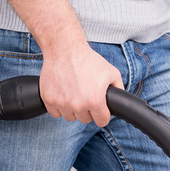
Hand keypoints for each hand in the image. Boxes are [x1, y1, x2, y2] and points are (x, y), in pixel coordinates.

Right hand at [9, 0, 123, 126]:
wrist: (65, 49)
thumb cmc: (88, 60)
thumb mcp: (111, 72)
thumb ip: (119, 89)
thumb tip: (120, 102)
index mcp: (95, 101)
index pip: (102, 121)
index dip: (103, 115)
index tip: (100, 109)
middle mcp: (78, 105)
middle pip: (86, 120)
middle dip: (88, 110)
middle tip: (85, 95)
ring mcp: (62, 103)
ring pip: (70, 117)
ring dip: (73, 110)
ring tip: (74, 94)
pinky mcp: (49, 99)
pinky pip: (56, 113)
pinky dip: (59, 107)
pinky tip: (63, 95)